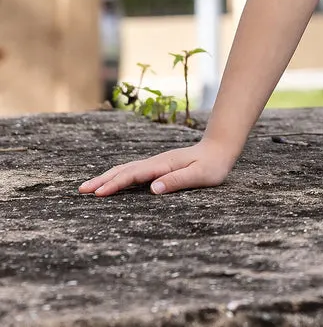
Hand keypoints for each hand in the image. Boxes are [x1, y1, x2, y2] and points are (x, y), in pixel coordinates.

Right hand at [79, 138, 236, 196]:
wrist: (221, 148)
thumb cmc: (213, 165)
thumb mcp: (201, 175)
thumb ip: (178, 180)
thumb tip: (153, 189)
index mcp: (164, 164)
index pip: (135, 175)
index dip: (116, 184)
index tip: (98, 193)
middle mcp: (157, 162)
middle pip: (125, 170)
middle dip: (103, 180)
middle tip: (81, 190)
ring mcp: (156, 163)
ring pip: (127, 169)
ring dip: (107, 177)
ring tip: (89, 187)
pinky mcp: (158, 166)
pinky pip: (133, 171)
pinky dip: (118, 176)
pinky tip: (112, 182)